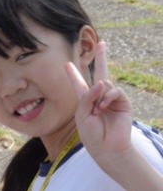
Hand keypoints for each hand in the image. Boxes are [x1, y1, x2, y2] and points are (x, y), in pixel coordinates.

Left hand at [68, 38, 132, 160]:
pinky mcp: (123, 102)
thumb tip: (102, 82)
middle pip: (100, 73)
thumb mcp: (82, 114)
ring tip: (97, 110)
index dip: (73, 73)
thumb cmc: (91, 134)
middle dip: (101, 58)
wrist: (107, 147)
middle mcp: (99, 97)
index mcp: (85, 100)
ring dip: (99, 95)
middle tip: (101, 43)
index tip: (67, 63)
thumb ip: (87, 97)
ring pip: (106, 83)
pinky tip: (103, 107)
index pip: (79, 83)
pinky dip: (108, 97)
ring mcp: (112, 99)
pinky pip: (114, 90)